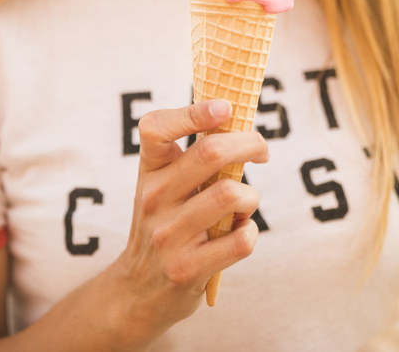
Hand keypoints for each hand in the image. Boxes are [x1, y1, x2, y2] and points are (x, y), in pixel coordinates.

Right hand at [116, 99, 268, 342]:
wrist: (137, 290)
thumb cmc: (163, 224)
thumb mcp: (163, 186)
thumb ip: (192, 158)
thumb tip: (241, 125)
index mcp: (149, 170)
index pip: (156, 128)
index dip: (193, 111)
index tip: (227, 107)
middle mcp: (153, 198)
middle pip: (211, 152)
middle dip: (250, 143)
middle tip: (262, 150)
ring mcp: (168, 235)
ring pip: (231, 194)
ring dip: (251, 196)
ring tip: (246, 203)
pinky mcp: (187, 269)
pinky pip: (240, 240)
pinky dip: (250, 231)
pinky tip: (240, 231)